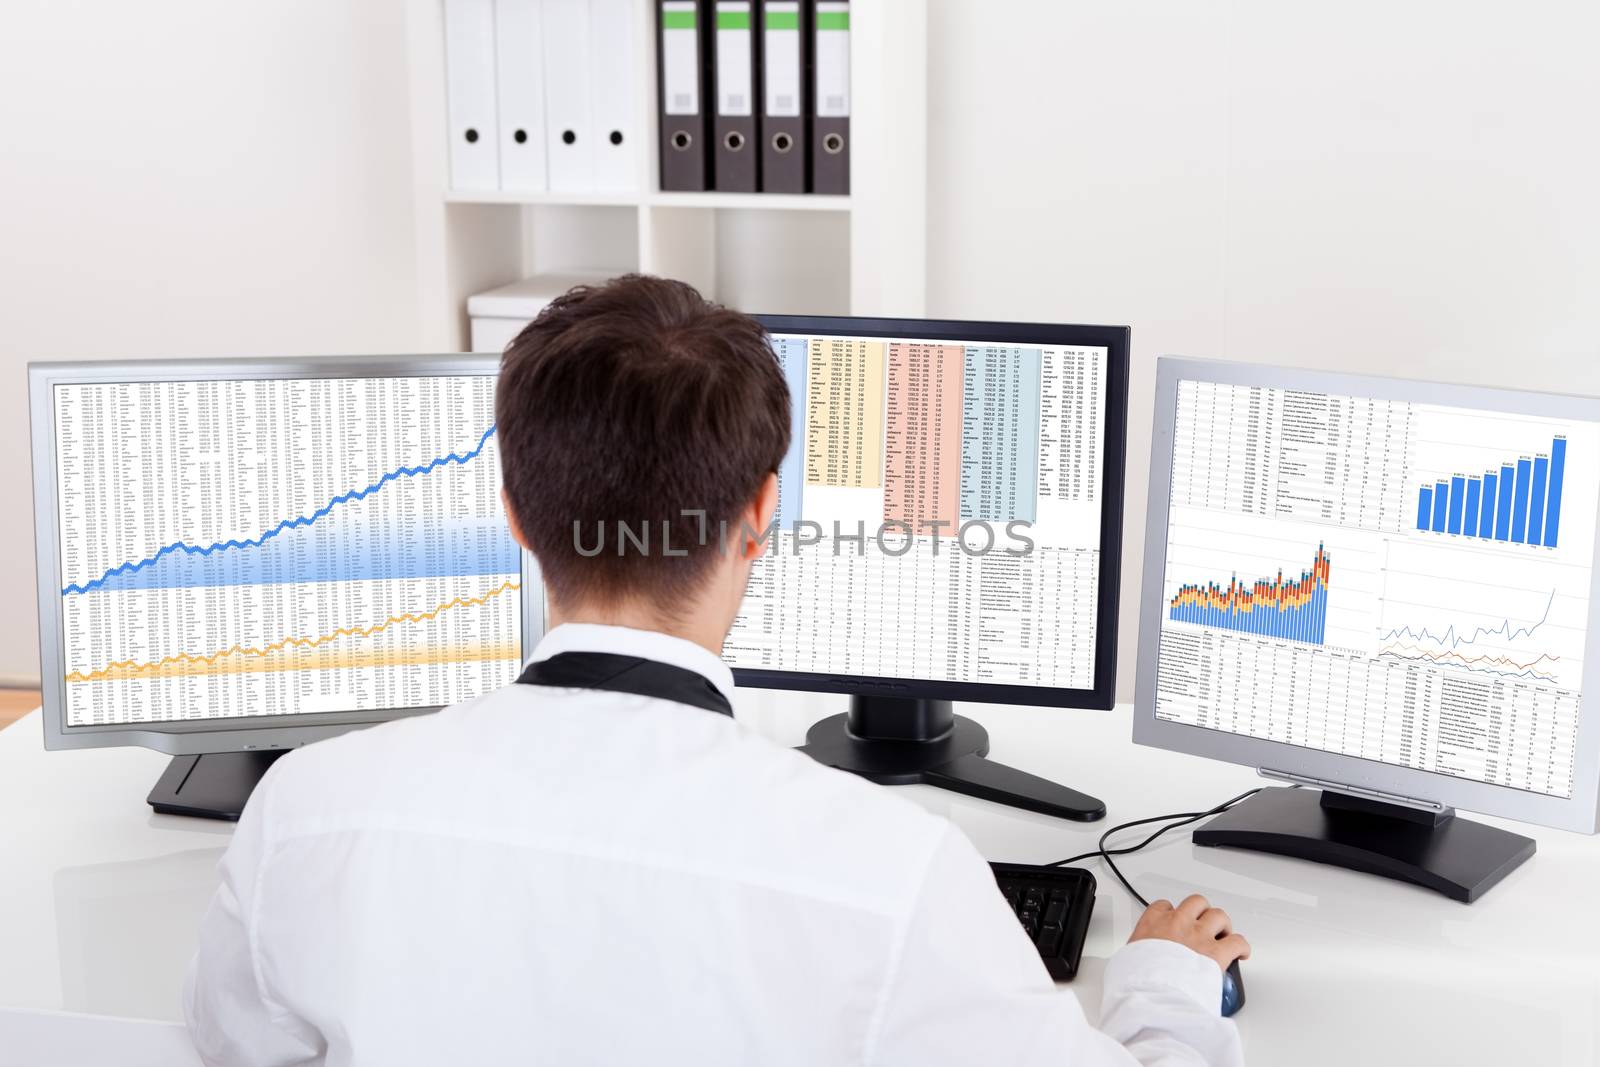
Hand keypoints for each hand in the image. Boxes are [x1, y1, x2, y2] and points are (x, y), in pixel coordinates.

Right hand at [1128, 894, 1250, 972]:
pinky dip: (1241, 946)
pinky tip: (1240, 953)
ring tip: (1223, 935)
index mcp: (1152, 923)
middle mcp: (1178, 923)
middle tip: (1204, 924)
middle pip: (1196, 903)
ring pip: (1218, 915)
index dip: (1172, 913)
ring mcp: (1199, 936)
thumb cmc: (1137, 980)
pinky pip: (1237, 941)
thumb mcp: (1126, 960)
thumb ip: (1134, 953)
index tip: (1174, 921)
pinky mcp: (1217, 953)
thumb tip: (1131, 964)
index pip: (1163, 906)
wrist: (1152, 994)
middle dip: (1202, 912)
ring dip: (1222, 925)